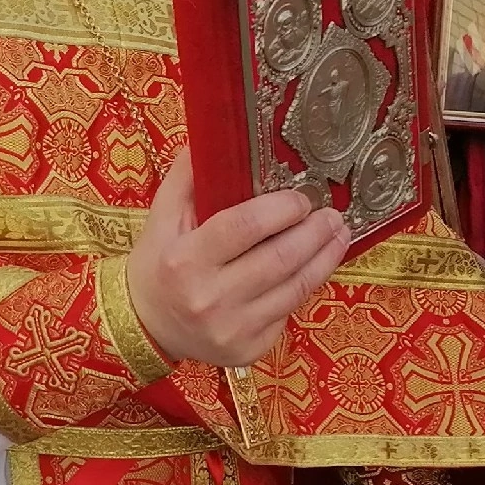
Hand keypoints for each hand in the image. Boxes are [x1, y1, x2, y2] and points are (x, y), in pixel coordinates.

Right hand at [125, 149, 350, 367]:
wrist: (145, 328)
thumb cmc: (157, 266)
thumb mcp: (161, 219)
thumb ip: (187, 178)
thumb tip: (215, 133)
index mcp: (184, 261)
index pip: (242, 228)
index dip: (280, 209)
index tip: (302, 198)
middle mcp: (208, 299)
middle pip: (279, 259)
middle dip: (314, 233)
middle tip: (332, 214)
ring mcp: (231, 329)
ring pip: (294, 289)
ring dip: (324, 258)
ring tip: (339, 234)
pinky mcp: (247, 351)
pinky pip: (287, 314)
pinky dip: (304, 287)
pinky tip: (314, 267)